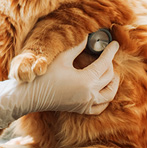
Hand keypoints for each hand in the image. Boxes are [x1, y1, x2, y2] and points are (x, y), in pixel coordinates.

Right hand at [0, 39, 119, 128]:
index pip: (104, 64)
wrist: (31, 95)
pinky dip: (105, 98)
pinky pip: (100, 107)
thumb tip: (87, 38)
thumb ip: (78, 47)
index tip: (115, 44)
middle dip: (110, 64)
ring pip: (109, 95)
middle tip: (106, 54)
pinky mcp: (81, 109)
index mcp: (86, 81)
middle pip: (109, 77)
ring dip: (113, 83)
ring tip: (110, 72)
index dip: (111, 52)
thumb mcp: (63, 58)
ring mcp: (86, 104)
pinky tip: (102, 90)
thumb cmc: (45, 75)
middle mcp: (89, 94)